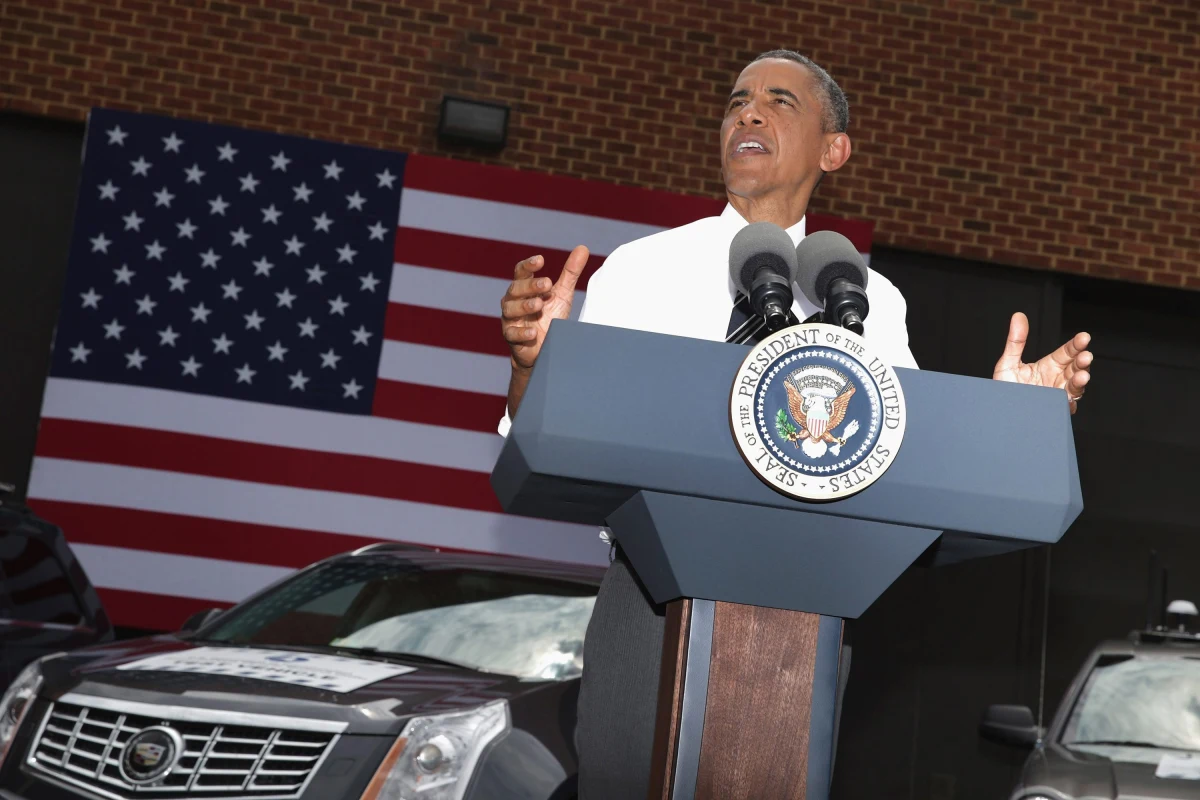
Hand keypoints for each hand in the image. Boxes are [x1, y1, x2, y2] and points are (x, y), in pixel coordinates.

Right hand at [501, 245, 589, 371]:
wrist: (543, 349)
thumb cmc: (549, 318)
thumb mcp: (562, 294)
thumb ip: (570, 273)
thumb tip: (583, 248)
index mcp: (524, 288)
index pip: (521, 272)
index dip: (528, 265)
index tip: (541, 260)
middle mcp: (513, 301)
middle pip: (515, 289)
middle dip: (530, 286)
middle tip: (547, 284)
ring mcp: (510, 319)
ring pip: (510, 309)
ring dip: (524, 306)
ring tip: (538, 305)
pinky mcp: (512, 337)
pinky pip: (512, 333)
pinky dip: (522, 332)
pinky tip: (533, 331)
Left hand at [993, 312, 1092, 413]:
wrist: (997, 412)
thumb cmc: (1004, 390)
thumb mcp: (1008, 363)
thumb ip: (1016, 342)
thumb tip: (1018, 316)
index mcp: (1048, 367)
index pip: (1067, 352)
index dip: (1076, 345)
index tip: (1084, 337)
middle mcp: (1056, 380)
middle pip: (1075, 368)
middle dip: (1082, 362)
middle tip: (1085, 356)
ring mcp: (1056, 396)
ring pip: (1075, 387)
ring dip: (1080, 381)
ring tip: (1082, 375)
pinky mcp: (1053, 410)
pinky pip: (1064, 406)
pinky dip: (1068, 402)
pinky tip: (1069, 397)